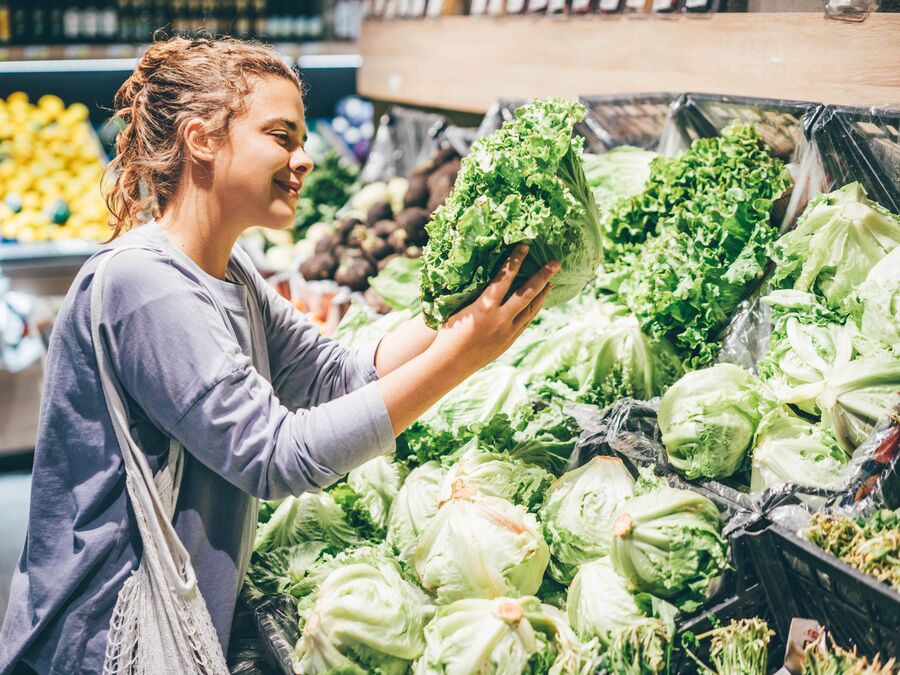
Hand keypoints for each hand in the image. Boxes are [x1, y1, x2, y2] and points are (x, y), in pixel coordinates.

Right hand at [430, 244, 558, 374]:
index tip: (525, 246)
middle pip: (527, 293)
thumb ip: (474, 294)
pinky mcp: (509, 341)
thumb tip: (482, 275)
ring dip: (542, 294)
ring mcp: (507, 332)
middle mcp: (500, 319)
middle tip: (556, 263)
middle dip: (542, 276)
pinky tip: (538, 302)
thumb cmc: (447, 333)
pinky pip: (526, 322)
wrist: (449, 364)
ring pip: (531, 309)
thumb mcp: (458, 308)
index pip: (504, 278)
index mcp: (484, 307)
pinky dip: (534, 309)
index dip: (515, 261)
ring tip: (552, 281)